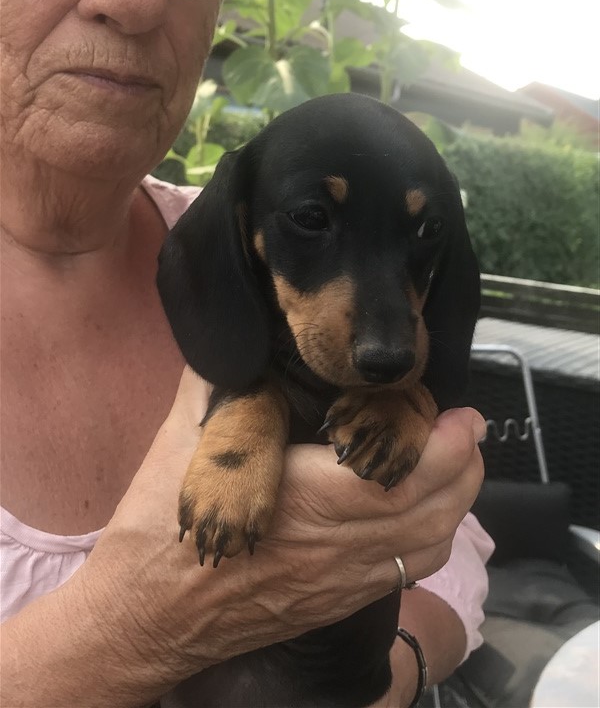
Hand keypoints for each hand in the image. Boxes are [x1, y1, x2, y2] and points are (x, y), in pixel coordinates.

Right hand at [6, 367, 483, 706]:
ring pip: (426, 547)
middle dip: (462, 463)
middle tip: (467, 424)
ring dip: (456, 499)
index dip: (441, 444)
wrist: (145, 616)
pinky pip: (404, 574)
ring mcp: (339, 584)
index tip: (458, 411)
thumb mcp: (184, 439)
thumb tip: (250, 336)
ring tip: (457, 458)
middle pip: (428, 511)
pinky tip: (427, 508)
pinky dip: (432, 535)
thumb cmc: (158, 528)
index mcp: (302, 501)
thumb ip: (224, 382)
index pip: (398, 476)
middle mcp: (333, 549)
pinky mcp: (335, 605)